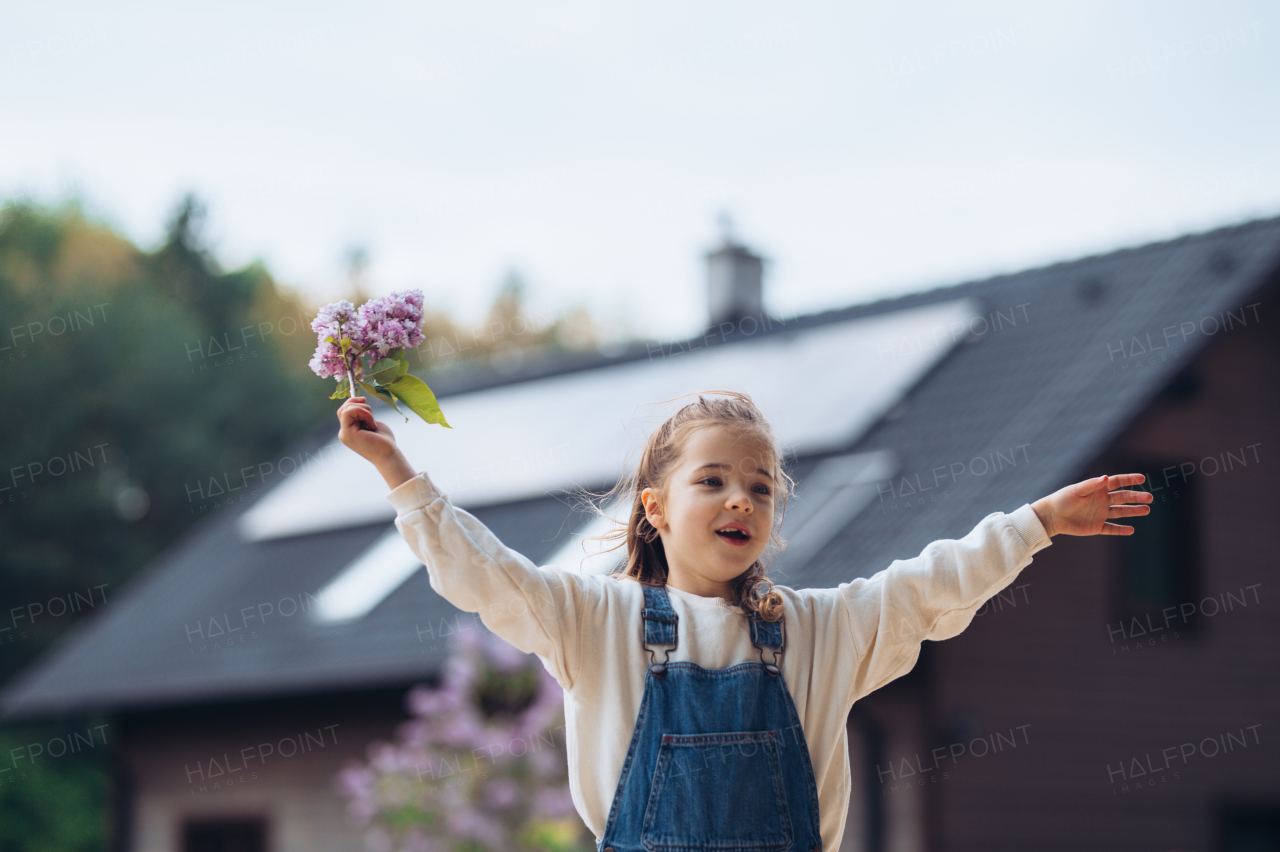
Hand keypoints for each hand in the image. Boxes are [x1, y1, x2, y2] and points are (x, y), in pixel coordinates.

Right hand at [338, 396, 398, 463]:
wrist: (388, 455)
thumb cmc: (384, 441)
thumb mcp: (372, 422)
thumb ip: (364, 414)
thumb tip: (361, 400)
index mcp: (350, 430)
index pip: (344, 411)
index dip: (353, 402)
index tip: (364, 399)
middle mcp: (345, 432)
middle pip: (343, 408)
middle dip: (358, 404)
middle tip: (370, 414)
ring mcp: (345, 434)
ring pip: (346, 409)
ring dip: (363, 410)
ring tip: (372, 423)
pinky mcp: (347, 433)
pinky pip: (349, 412)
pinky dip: (362, 412)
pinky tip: (370, 424)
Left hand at [1030, 473, 1152, 536]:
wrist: (1051, 516)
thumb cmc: (1062, 499)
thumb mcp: (1077, 490)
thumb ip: (1092, 485)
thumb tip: (1106, 477)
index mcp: (1098, 489)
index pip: (1117, 482)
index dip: (1130, 480)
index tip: (1142, 479)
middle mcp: (1102, 501)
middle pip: (1123, 498)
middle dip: (1137, 497)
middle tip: (1150, 498)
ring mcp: (1100, 514)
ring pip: (1121, 512)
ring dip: (1133, 511)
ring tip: (1147, 510)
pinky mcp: (1096, 527)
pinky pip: (1111, 529)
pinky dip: (1121, 530)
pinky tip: (1131, 529)